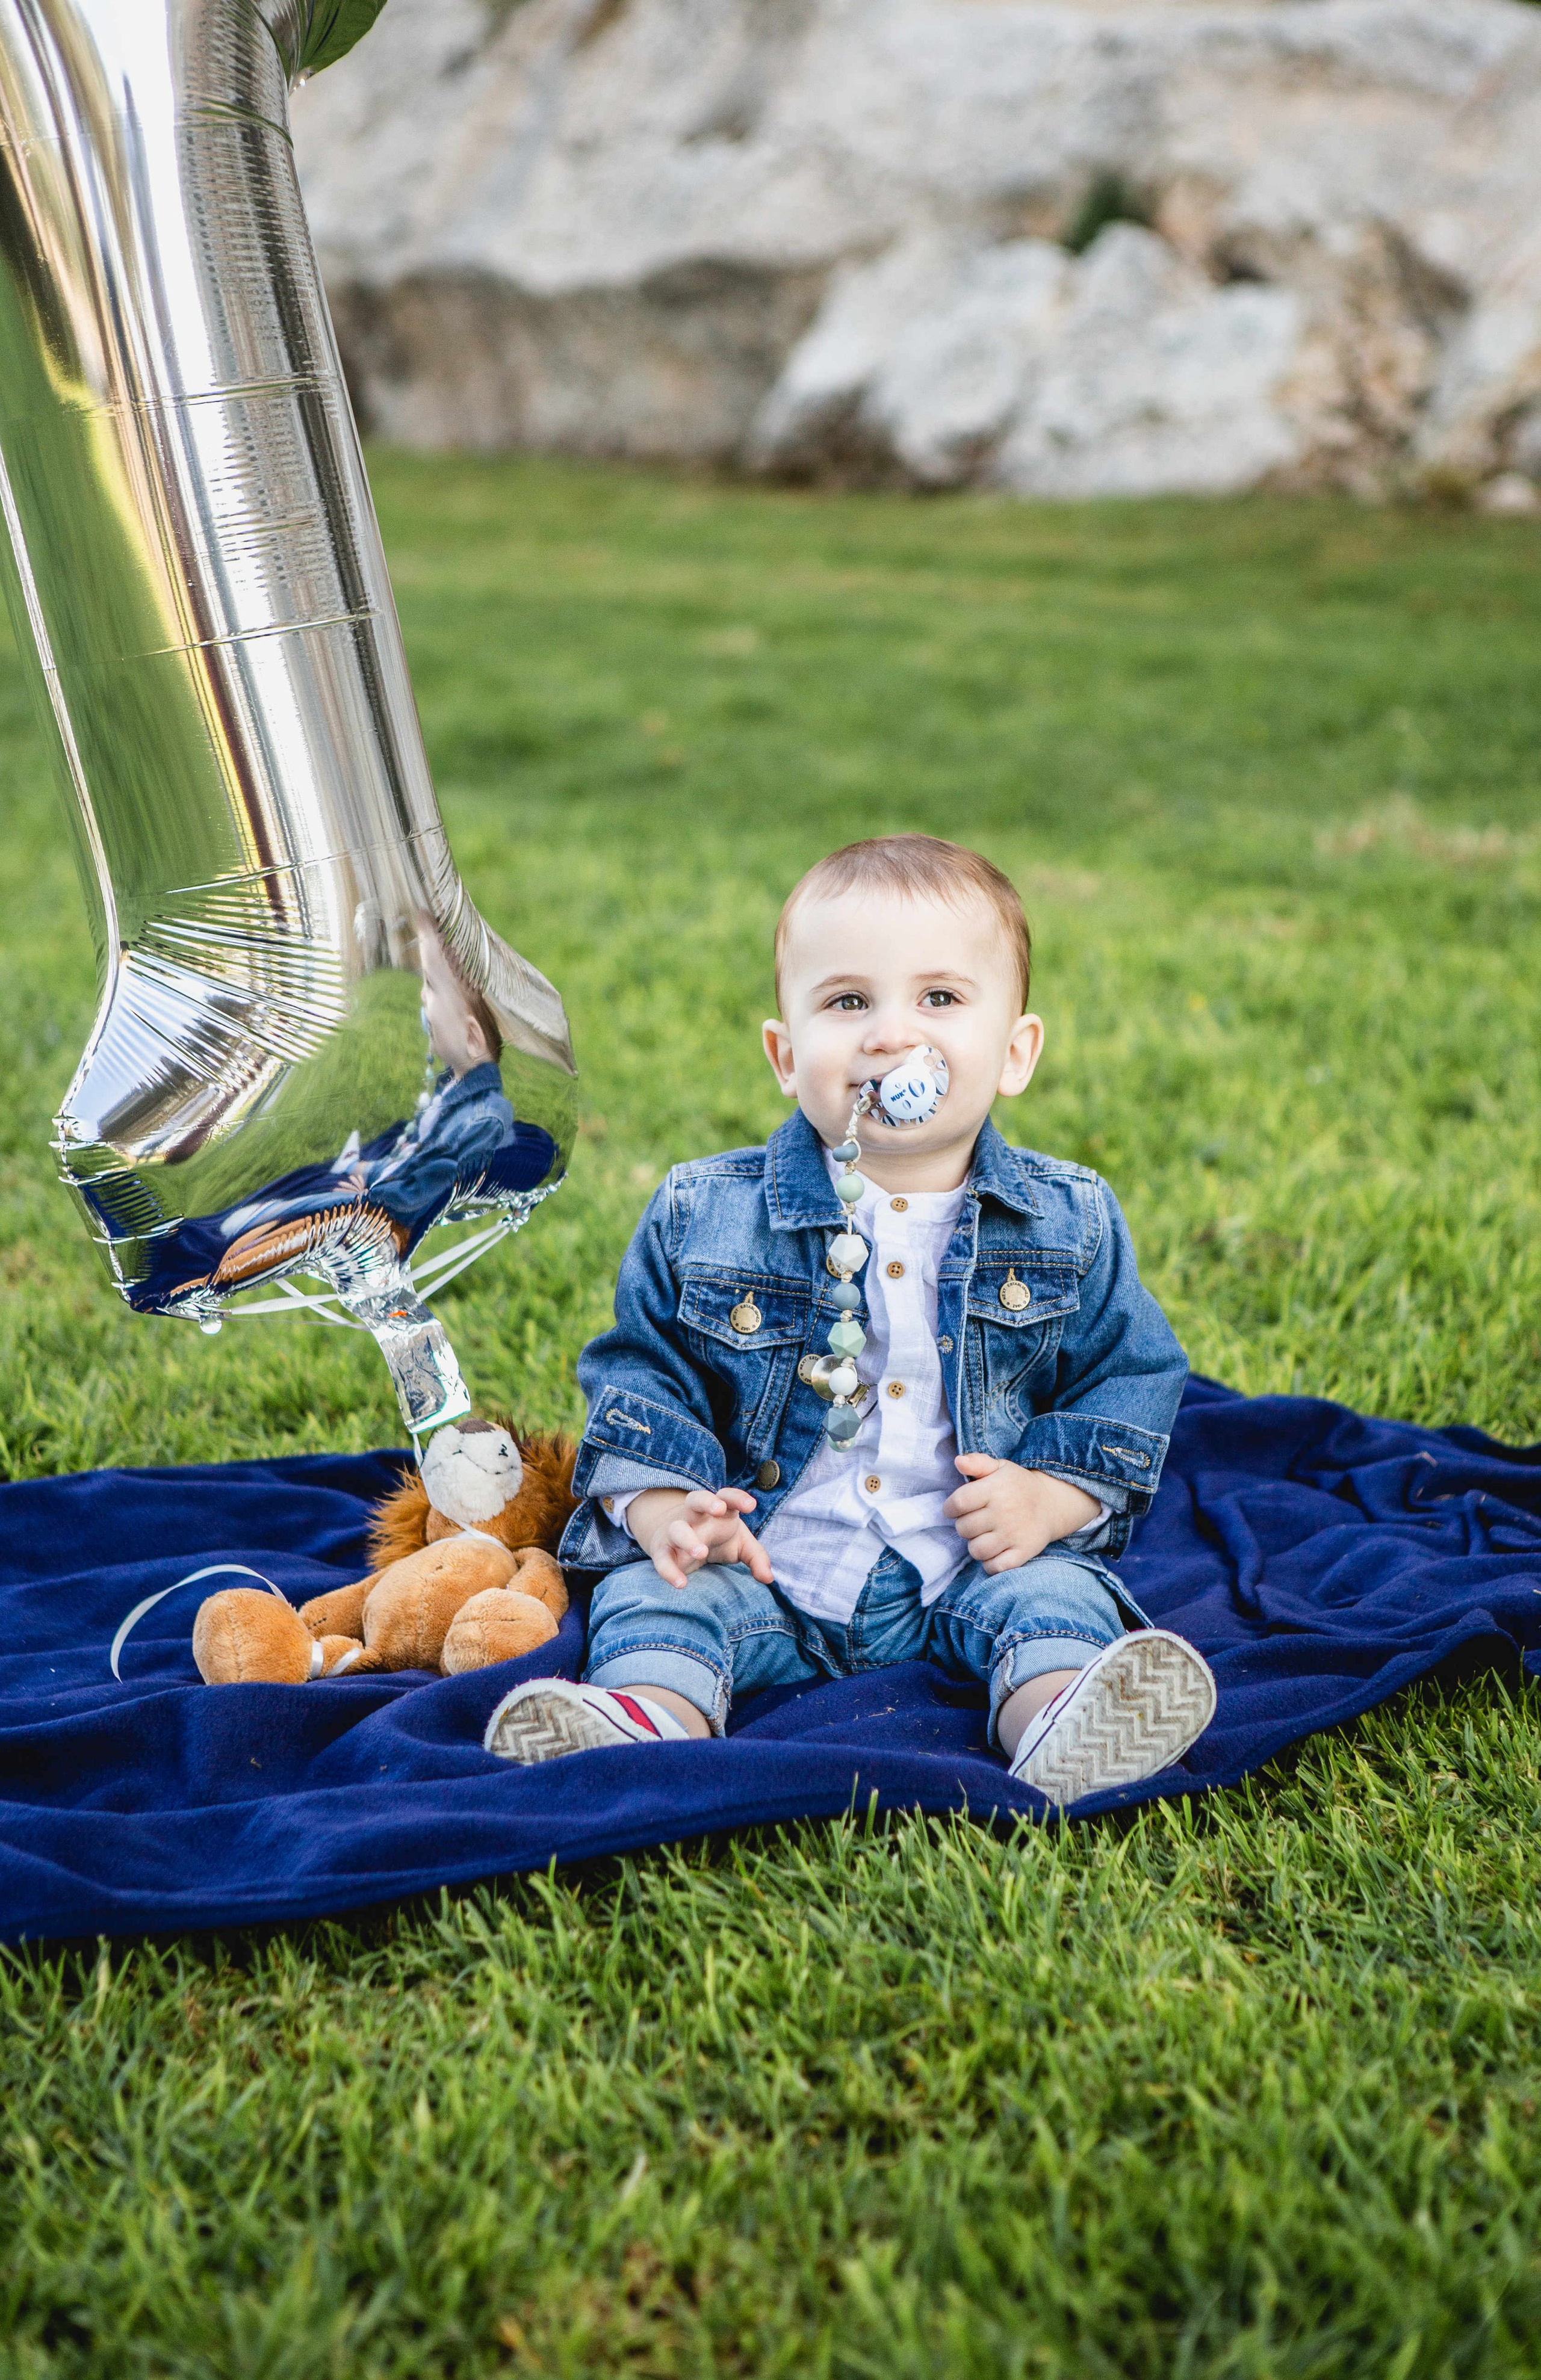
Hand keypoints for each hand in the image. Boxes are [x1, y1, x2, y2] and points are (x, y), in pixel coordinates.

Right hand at [628, 1486, 775, 1591]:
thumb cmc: (716, 1537)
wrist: (676, 1539)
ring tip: (701, 1552)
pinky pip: (662, 1558)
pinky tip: (681, 1583)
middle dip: (706, 1502)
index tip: (751, 1506)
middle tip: (719, 1509)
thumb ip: (756, 1558)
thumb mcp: (739, 1544)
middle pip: (696, 1499)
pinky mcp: (662, 1550)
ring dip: (687, 1538)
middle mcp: (694, 1515)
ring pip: (677, 1528)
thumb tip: (768, 1578)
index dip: (738, 1498)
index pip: (727, 1496)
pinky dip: (669, 1570)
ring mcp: (676, 1531)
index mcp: (717, 1509)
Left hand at [943, 1456, 1101, 1574]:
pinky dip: (990, 1563)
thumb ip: (977, 1462)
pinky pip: (995, 1567)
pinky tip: (994, 1551)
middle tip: (975, 1521)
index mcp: (996, 1489)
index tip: (954, 1509)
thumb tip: (958, 1461)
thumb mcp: (999, 1467)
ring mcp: (1014, 1534)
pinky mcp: (1023, 1552)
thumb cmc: (1017, 1486)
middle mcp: (1005, 1512)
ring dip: (975, 1545)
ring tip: (983, 1536)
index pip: (958, 1503)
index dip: (950, 1508)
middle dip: (964, 1526)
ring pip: (976, 1550)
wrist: (1051, 1504)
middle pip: (964, 1528)